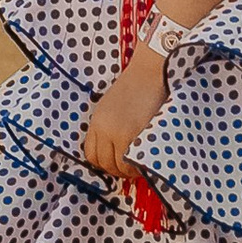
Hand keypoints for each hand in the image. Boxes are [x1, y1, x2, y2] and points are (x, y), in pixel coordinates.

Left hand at [82, 49, 166, 186]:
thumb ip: (110, 127)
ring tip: (139, 165)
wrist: (151, 72)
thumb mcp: (113, 106)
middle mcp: (102, 128)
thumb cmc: (138, 87)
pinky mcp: (130, 135)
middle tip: (130, 168)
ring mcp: (115, 132)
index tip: (116, 163)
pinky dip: (137, 166)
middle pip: (102, 163)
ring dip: (128, 170)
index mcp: (97, 120)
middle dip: (116, 170)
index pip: (90, 154)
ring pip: (116, 166)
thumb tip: (114, 151)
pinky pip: (129, 162)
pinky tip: (144, 161)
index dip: (104, 163)